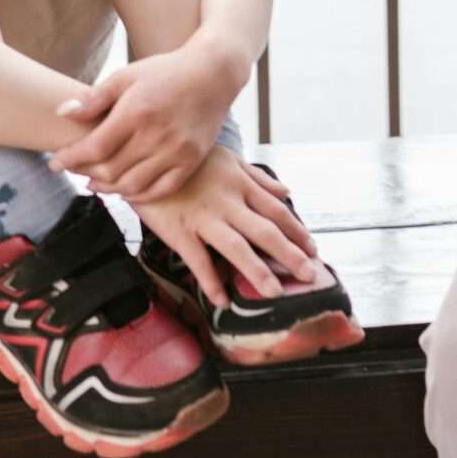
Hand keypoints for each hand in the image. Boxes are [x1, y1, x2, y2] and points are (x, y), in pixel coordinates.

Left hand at [49, 45, 236, 203]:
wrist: (214, 74)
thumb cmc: (166, 72)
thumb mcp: (127, 75)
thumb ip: (94, 98)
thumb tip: (61, 113)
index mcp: (137, 111)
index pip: (95, 147)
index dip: (71, 159)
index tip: (55, 163)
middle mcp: (158, 135)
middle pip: (111, 170)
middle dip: (86, 174)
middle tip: (74, 170)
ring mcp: (178, 151)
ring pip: (134, 185)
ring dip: (109, 189)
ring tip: (94, 183)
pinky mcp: (193, 161)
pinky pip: (161, 190)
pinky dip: (140, 196)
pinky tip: (125, 190)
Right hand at [131, 150, 318, 306]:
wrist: (143, 157)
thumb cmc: (189, 160)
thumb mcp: (227, 159)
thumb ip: (258, 177)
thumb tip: (287, 190)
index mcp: (240, 184)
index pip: (277, 211)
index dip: (297, 232)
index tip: (313, 250)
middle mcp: (227, 202)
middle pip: (264, 231)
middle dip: (290, 255)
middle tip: (309, 277)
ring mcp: (203, 218)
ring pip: (236, 248)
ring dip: (257, 272)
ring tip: (275, 294)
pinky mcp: (179, 230)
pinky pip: (198, 261)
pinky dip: (211, 281)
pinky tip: (222, 301)